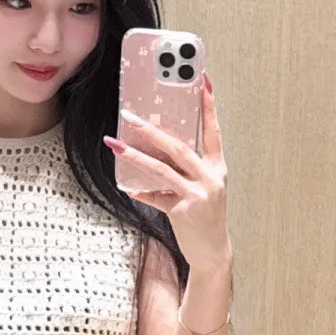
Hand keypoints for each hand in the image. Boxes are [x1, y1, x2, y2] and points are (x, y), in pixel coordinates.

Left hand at [104, 71, 229, 272]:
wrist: (212, 253)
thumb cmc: (205, 218)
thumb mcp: (202, 190)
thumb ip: (185, 171)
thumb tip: (155, 153)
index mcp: (217, 169)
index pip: (213, 131)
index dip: (208, 106)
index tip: (201, 81)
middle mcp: (210, 179)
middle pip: (179, 147)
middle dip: (153, 130)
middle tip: (132, 115)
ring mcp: (198, 195)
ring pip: (162, 169)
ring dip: (136, 156)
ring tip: (117, 144)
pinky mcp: (183, 211)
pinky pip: (156, 197)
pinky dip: (141, 192)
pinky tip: (127, 188)